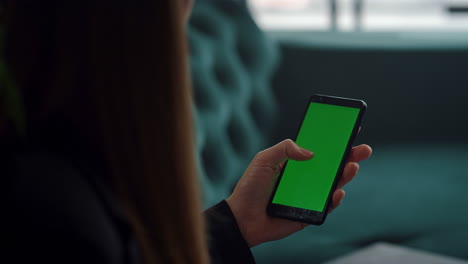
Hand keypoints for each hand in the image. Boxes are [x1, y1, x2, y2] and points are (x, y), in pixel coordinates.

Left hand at [226, 139, 371, 246]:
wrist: (241, 218)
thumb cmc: (250, 187)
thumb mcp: (263, 160)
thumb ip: (285, 148)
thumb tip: (311, 152)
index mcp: (295, 163)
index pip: (320, 150)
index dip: (335, 142)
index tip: (350, 130)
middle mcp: (305, 178)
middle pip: (333, 166)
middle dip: (350, 156)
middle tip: (363, 149)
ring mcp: (309, 196)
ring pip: (334, 184)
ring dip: (346, 175)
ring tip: (353, 166)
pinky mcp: (310, 214)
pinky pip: (327, 206)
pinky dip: (335, 199)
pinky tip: (338, 191)